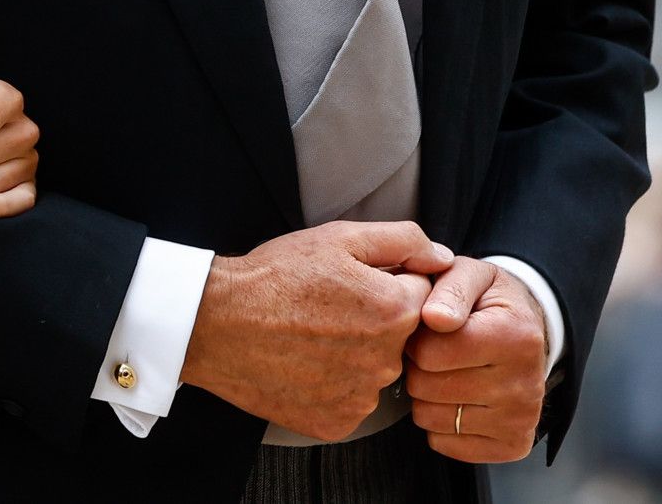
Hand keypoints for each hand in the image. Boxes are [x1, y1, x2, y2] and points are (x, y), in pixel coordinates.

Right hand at [180, 220, 452, 441]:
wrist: (217, 324)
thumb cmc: (274, 276)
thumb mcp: (338, 238)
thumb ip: (402, 240)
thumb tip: (443, 257)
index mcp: (395, 311)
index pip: (420, 294)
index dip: (387, 281)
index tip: (352, 283)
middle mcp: (387, 360)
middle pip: (399, 336)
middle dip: (373, 320)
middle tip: (327, 308)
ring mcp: (361, 397)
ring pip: (373, 369)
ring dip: (354, 354)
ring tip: (311, 335)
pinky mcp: (337, 422)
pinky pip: (349, 400)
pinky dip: (333, 385)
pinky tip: (305, 364)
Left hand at [403, 258, 549, 462]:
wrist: (526, 330)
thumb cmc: (488, 301)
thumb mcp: (469, 275)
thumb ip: (449, 289)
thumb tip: (435, 318)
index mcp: (515, 336)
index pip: (430, 352)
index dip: (416, 338)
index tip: (428, 328)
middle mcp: (525, 383)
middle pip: (427, 387)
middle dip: (418, 366)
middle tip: (436, 351)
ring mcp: (521, 419)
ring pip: (430, 418)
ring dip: (425, 395)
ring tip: (446, 372)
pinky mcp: (513, 444)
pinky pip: (444, 443)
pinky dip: (439, 423)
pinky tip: (456, 398)